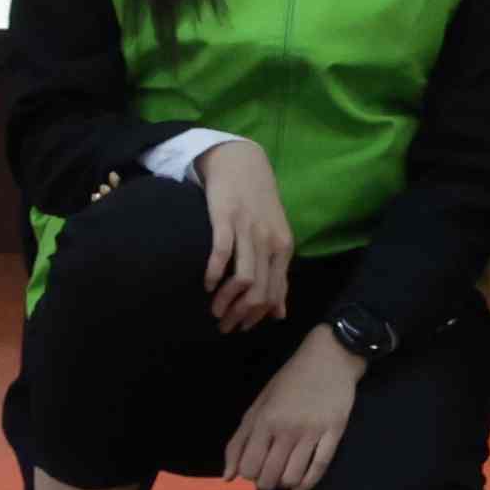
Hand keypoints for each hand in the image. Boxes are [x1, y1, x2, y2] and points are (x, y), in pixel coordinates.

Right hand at [191, 138, 293, 329]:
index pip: (274, 293)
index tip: (241, 327)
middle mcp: (269, 240)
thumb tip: (279, 314)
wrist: (242, 162)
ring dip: (226, 301)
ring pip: (243, 278)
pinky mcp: (226, 218)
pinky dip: (214, 273)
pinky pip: (222, 253)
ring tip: (214, 311)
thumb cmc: (258, 204)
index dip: (257, 316)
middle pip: (259, 291)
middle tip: (223, 326)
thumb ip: (278, 274)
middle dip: (240, 315)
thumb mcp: (275, 238)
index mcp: (283, 247)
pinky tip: (206, 284)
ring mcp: (248, 229)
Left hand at [221, 332, 363, 489]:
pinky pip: (319, 468)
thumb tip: (227, 477)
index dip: (249, 473)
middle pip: (270, 476)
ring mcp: (312, 432)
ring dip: (285, 483)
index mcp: (265, 420)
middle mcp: (287, 428)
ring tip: (285, 475)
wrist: (329, 358)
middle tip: (270, 473)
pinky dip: (307, 484)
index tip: (255, 466)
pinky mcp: (334, 432)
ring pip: (293, 476)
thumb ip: (240, 441)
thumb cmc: (289, 381)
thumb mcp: (258, 405)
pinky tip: (299, 488)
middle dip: (266, 482)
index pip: (248, 467)